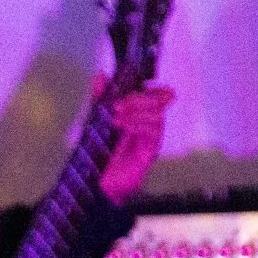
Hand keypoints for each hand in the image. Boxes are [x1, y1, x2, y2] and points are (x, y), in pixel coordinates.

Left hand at [94, 74, 174, 203]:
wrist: (99, 182)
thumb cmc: (101, 151)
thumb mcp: (97, 120)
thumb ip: (100, 98)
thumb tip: (100, 75)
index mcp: (141, 112)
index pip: (157, 92)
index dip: (148, 87)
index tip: (128, 88)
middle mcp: (150, 122)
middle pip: (160, 99)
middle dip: (139, 98)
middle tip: (118, 104)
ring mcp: (152, 135)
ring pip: (157, 113)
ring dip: (136, 111)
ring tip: (116, 117)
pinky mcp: (151, 149)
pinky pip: (153, 131)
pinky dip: (137, 124)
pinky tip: (122, 126)